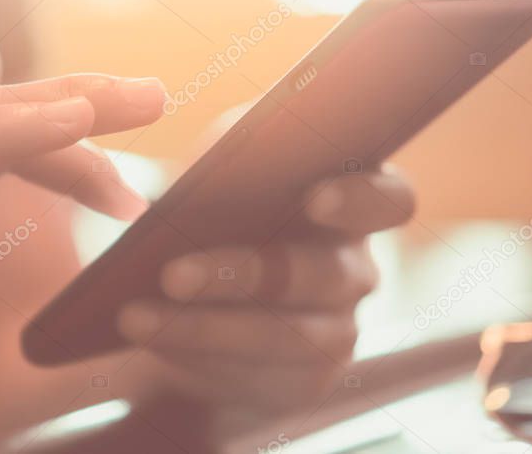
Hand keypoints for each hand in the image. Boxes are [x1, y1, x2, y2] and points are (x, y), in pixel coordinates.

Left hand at [116, 167, 413, 410]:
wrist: (182, 280)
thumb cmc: (216, 203)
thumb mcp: (224, 161)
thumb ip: (239, 149)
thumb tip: (232, 154)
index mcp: (350, 205)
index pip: (392, 199)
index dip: (363, 200)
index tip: (315, 199)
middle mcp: (355, 270)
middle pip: (325, 275)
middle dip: (246, 275)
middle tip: (174, 273)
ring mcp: (337, 331)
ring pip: (288, 337)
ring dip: (208, 327)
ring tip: (140, 316)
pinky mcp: (302, 382)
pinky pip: (259, 378)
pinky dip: (198, 358)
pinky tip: (153, 339)